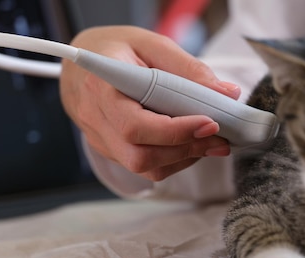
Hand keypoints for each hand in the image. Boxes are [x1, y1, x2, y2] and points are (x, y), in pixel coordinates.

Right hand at [60, 26, 239, 180]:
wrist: (79, 65)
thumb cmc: (115, 50)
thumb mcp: (152, 43)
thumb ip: (188, 69)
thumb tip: (226, 94)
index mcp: (101, 87)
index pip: (135, 125)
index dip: (175, 131)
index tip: (210, 123)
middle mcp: (96, 118)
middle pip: (139, 155)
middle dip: (185, 150)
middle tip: (218, 138)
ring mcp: (100, 138)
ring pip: (142, 166)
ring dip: (182, 159)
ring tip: (209, 142)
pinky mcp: (109, 149)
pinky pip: (142, 165)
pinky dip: (171, 159)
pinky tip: (188, 143)